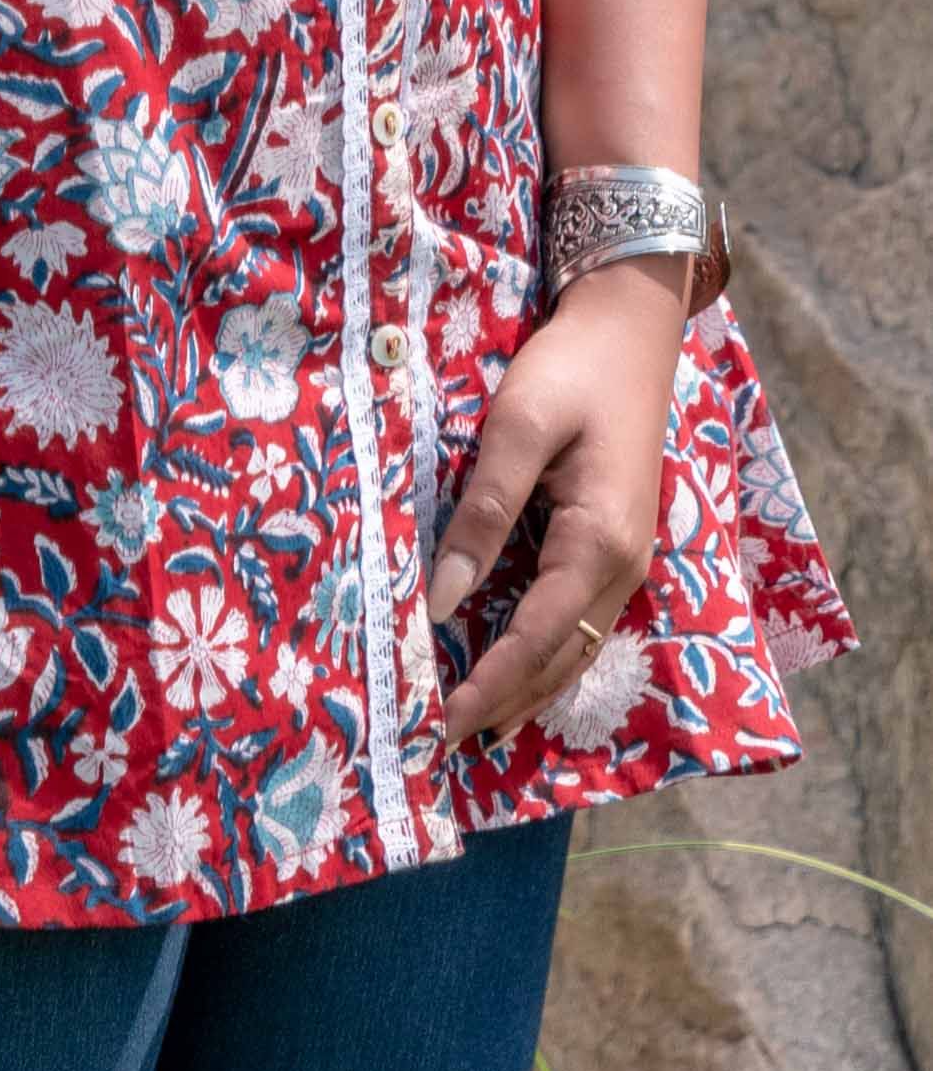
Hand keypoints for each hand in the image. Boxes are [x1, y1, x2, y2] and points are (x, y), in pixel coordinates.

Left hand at [428, 252, 690, 750]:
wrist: (630, 327)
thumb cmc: (570, 370)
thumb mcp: (516, 431)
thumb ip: (483, 515)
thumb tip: (442, 599)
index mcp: (601, 544)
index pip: (536, 640)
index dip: (488, 686)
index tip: (440, 724)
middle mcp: (624, 567)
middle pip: (562, 660)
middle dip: (506, 703)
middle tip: (444, 742)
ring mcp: (628, 559)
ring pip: (578, 647)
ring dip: (528, 688)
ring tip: (476, 724)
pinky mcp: (618, 543)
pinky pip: (582, 620)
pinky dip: (547, 654)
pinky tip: (515, 668)